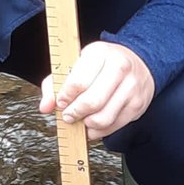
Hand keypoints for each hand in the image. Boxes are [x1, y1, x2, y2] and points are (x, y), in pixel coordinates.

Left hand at [39, 41, 154, 140]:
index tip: (61, 102)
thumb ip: (53, 85)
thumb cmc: (101, 65)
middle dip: (74, 113)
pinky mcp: (137, 104)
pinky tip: (93, 125)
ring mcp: (131, 87)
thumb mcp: (75, 66)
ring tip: (81, 120)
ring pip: (103, 118)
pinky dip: (99, 131)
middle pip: (91, 102)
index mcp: (100, 53)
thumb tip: (46, 107)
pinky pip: (113, 126)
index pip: (78, 82)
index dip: (65, 97)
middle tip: (68, 115)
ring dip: (86, 124)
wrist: (138, 63)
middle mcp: (119, 67)